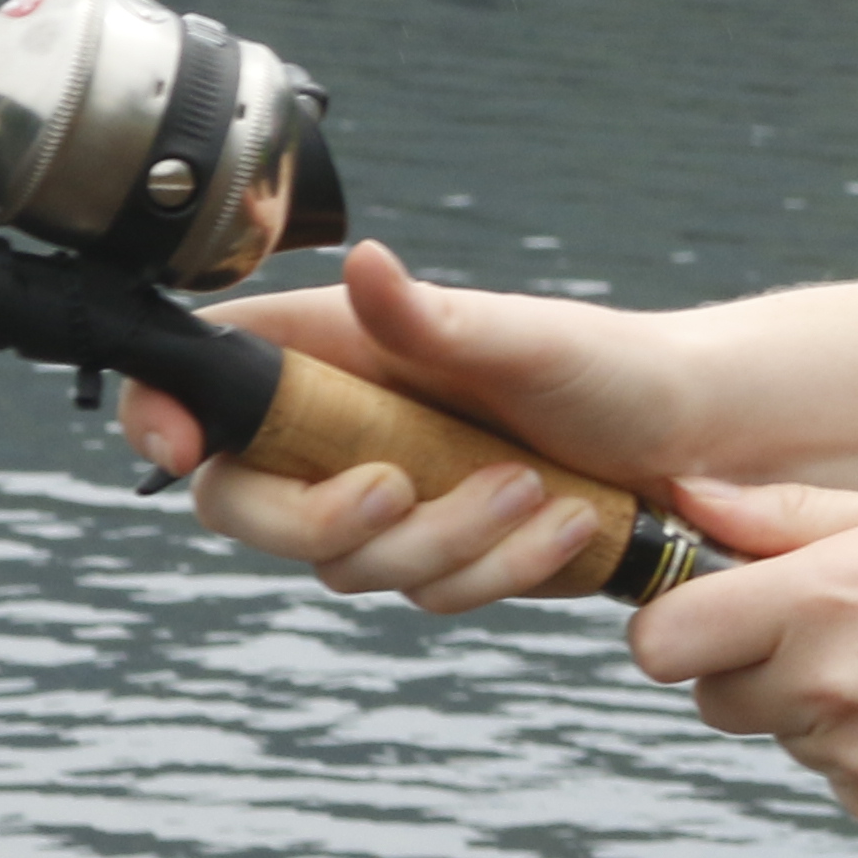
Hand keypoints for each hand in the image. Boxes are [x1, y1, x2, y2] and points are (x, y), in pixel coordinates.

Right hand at [121, 238, 705, 612]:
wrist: (692, 437)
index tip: (179, 451)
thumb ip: (434, 317)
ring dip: (446, 542)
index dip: (165, 417)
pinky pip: (430, 593)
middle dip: (320, 520)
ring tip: (536, 487)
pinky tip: (568, 526)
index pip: (203, 381)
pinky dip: (497, 570)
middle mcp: (342, 428)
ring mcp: (387, 497)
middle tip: (399, 488)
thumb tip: (366, 263)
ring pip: (350, 566)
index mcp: (335, 352)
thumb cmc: (610, 367)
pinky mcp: (440, 553)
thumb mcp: (527, 336)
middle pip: (246, 506)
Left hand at [629, 478, 857, 844]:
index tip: (721, 602)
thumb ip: (792, 514)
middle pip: (713, 696)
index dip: (678, 620)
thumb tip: (684, 498)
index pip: (663, 641)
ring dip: (824, 706)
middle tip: (848, 625)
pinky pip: (845, 781)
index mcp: (827, 602)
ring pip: (787, 737)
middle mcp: (831, 694)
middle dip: (752, 663)